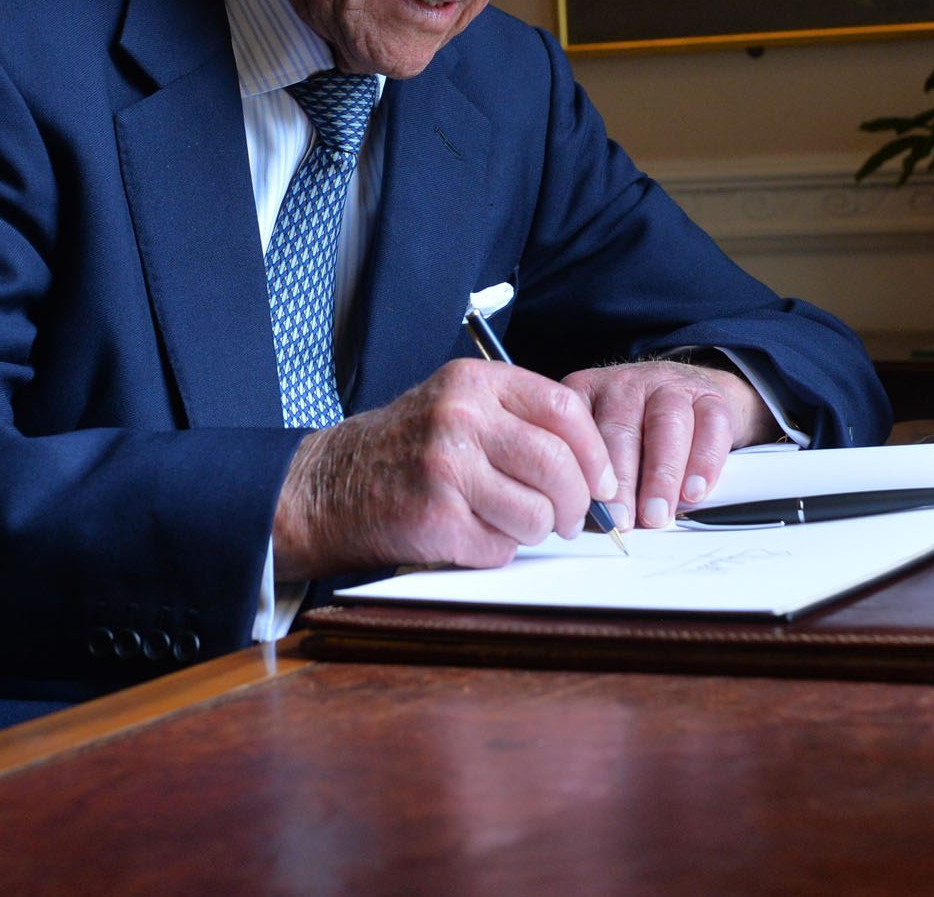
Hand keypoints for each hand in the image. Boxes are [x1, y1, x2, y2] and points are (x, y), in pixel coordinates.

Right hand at [272, 357, 617, 579]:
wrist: (329, 486)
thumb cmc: (407, 449)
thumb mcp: (459, 406)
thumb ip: (520, 420)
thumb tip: (596, 468)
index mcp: (475, 382)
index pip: (564, 408)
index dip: (595, 452)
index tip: (603, 481)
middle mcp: (460, 418)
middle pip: (557, 464)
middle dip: (577, 503)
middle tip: (573, 519)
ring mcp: (445, 468)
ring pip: (537, 513)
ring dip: (537, 531)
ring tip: (514, 525)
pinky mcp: (435, 519)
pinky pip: (500, 547)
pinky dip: (498, 550)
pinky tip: (473, 534)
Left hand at [561, 359, 778, 530]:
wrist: (690, 394)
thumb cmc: (638, 430)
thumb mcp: (603, 442)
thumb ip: (594, 475)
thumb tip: (590, 523)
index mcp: (587, 393)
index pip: (579, 429)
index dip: (585, 472)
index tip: (592, 511)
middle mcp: (625, 384)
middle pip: (621, 427)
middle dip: (622, 480)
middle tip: (623, 520)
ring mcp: (669, 385)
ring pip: (666, 423)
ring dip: (662, 475)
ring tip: (658, 513)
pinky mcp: (709, 395)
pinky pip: (710, 425)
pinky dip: (704, 462)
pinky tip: (695, 491)